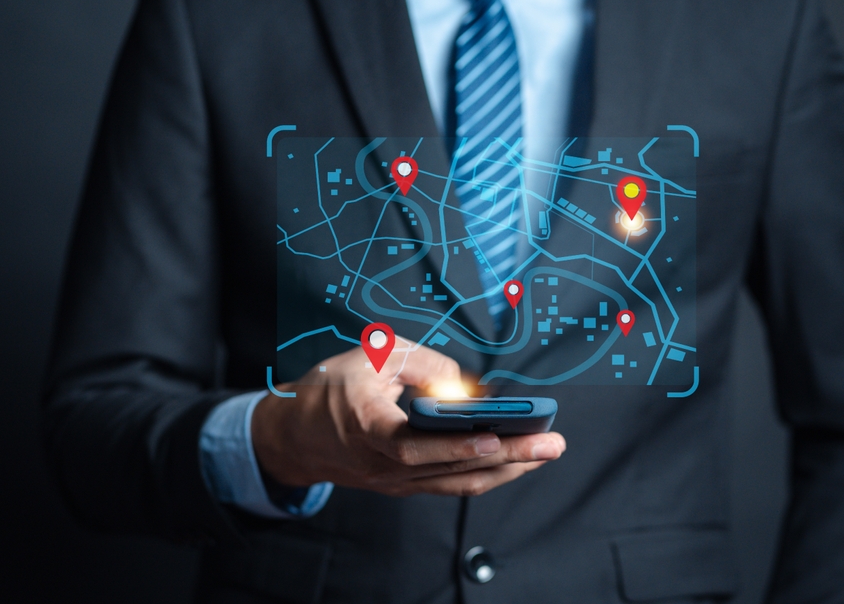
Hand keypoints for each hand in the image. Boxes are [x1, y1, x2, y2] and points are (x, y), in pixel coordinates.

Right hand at [251, 341, 565, 496]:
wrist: (291, 436)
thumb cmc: (329, 390)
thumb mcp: (370, 357)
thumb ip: (423, 365)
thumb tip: (468, 387)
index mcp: (367, 428)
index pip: (415, 445)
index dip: (457, 445)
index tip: (497, 435)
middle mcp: (382, 466)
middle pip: (451, 468)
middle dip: (508, 456)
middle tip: (552, 443)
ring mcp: (393, 482)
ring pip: (457, 482)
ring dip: (506, 469)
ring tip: (545, 451)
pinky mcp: (402, 486)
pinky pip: (449, 484)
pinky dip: (485, 473)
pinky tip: (514, 459)